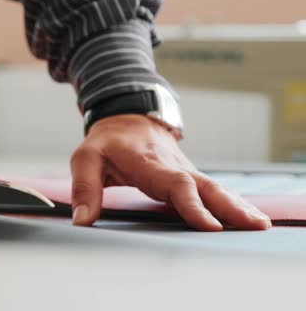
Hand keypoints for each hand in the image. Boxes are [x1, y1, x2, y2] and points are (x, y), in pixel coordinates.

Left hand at [70, 114, 271, 230]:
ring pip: (214, 188)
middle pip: (205, 187)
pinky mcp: (188, 176)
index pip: (175, 185)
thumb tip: (83, 222)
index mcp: (148, 162)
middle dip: (229, 207)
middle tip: (253, 224)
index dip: (191, 204)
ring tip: (259, 224)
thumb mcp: (86, 158)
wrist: (126, 116)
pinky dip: (231, 202)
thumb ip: (85, 189)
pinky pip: (212, 190)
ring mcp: (184, 170)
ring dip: (237, 206)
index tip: (208, 224)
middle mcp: (173, 166)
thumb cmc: (107, 140)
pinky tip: (247, 216)